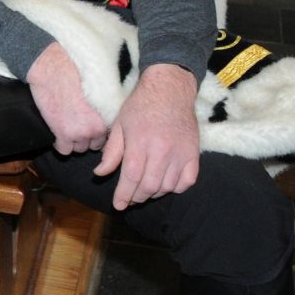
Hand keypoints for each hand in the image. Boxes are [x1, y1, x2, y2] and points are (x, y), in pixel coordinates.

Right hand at [26, 42, 108, 155]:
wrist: (53, 68)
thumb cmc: (74, 73)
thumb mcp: (99, 90)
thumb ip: (104, 108)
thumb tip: (101, 117)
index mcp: (109, 116)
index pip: (107, 136)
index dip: (96, 130)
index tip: (88, 125)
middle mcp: (99, 128)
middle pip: (93, 144)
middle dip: (85, 137)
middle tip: (74, 124)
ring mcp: (81, 133)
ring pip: (79, 148)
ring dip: (72, 140)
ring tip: (64, 125)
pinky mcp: (63, 135)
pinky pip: (63, 150)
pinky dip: (59, 143)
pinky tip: (55, 131)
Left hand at [95, 63, 201, 210]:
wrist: (169, 90)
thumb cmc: (140, 106)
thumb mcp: (119, 125)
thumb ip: (112, 152)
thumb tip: (100, 174)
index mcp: (140, 143)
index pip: (131, 177)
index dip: (123, 194)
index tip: (118, 205)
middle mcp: (162, 151)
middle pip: (149, 186)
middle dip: (137, 197)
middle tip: (129, 198)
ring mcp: (181, 154)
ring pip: (167, 187)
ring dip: (154, 194)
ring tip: (144, 191)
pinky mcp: (194, 154)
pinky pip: (187, 182)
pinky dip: (176, 188)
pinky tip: (165, 184)